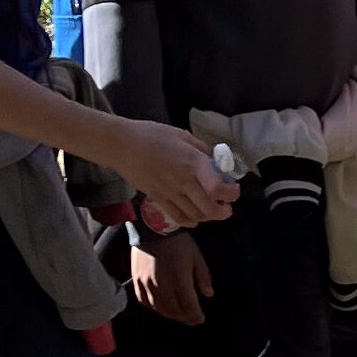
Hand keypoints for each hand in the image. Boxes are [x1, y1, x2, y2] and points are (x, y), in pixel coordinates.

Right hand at [120, 119, 238, 224]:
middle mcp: (185, 182)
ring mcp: (170, 193)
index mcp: (194, 163)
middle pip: (210, 208)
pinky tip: (195, 218)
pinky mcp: (158, 199)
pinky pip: (177, 217)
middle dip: (224, 211)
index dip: (231, 192)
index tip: (233, 189)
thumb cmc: (153, 135)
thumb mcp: (183, 136)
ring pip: (195, 215)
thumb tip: (214, 160)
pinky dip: (190, 221)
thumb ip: (201, 149)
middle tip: (227, 206)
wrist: (123, 145)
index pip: (218, 188)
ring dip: (208, 217)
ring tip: (212, 210)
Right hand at [136, 226, 211, 324]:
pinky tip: (160, 307)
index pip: (189, 306)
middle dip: (184, 318)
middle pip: (174, 311)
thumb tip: (208, 294)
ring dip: (170, 315)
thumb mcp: (197, 257)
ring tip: (178, 315)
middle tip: (191, 319)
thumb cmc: (179, 242)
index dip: (195, 316)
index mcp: (180, 280)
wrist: (153, 229)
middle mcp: (162, 286)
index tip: (200, 319)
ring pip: (159, 309)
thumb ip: (203, 277)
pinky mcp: (137, 281)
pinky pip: (144, 301)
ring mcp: (148, 285)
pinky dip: (153, 307)